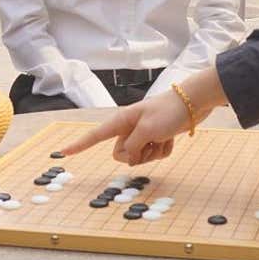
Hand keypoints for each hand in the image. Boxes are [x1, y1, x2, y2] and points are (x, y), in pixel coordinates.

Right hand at [60, 94, 190, 165]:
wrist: (195, 102)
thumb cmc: (169, 112)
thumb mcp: (146, 131)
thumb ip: (132, 147)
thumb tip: (128, 156)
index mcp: (122, 121)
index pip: (95, 136)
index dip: (79, 145)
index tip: (62, 152)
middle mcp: (130, 128)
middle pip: (121, 153)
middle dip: (136, 154)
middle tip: (150, 141)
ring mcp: (144, 133)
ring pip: (139, 157)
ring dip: (153, 153)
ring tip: (163, 137)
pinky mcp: (158, 137)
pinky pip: (155, 155)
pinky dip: (164, 150)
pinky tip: (172, 138)